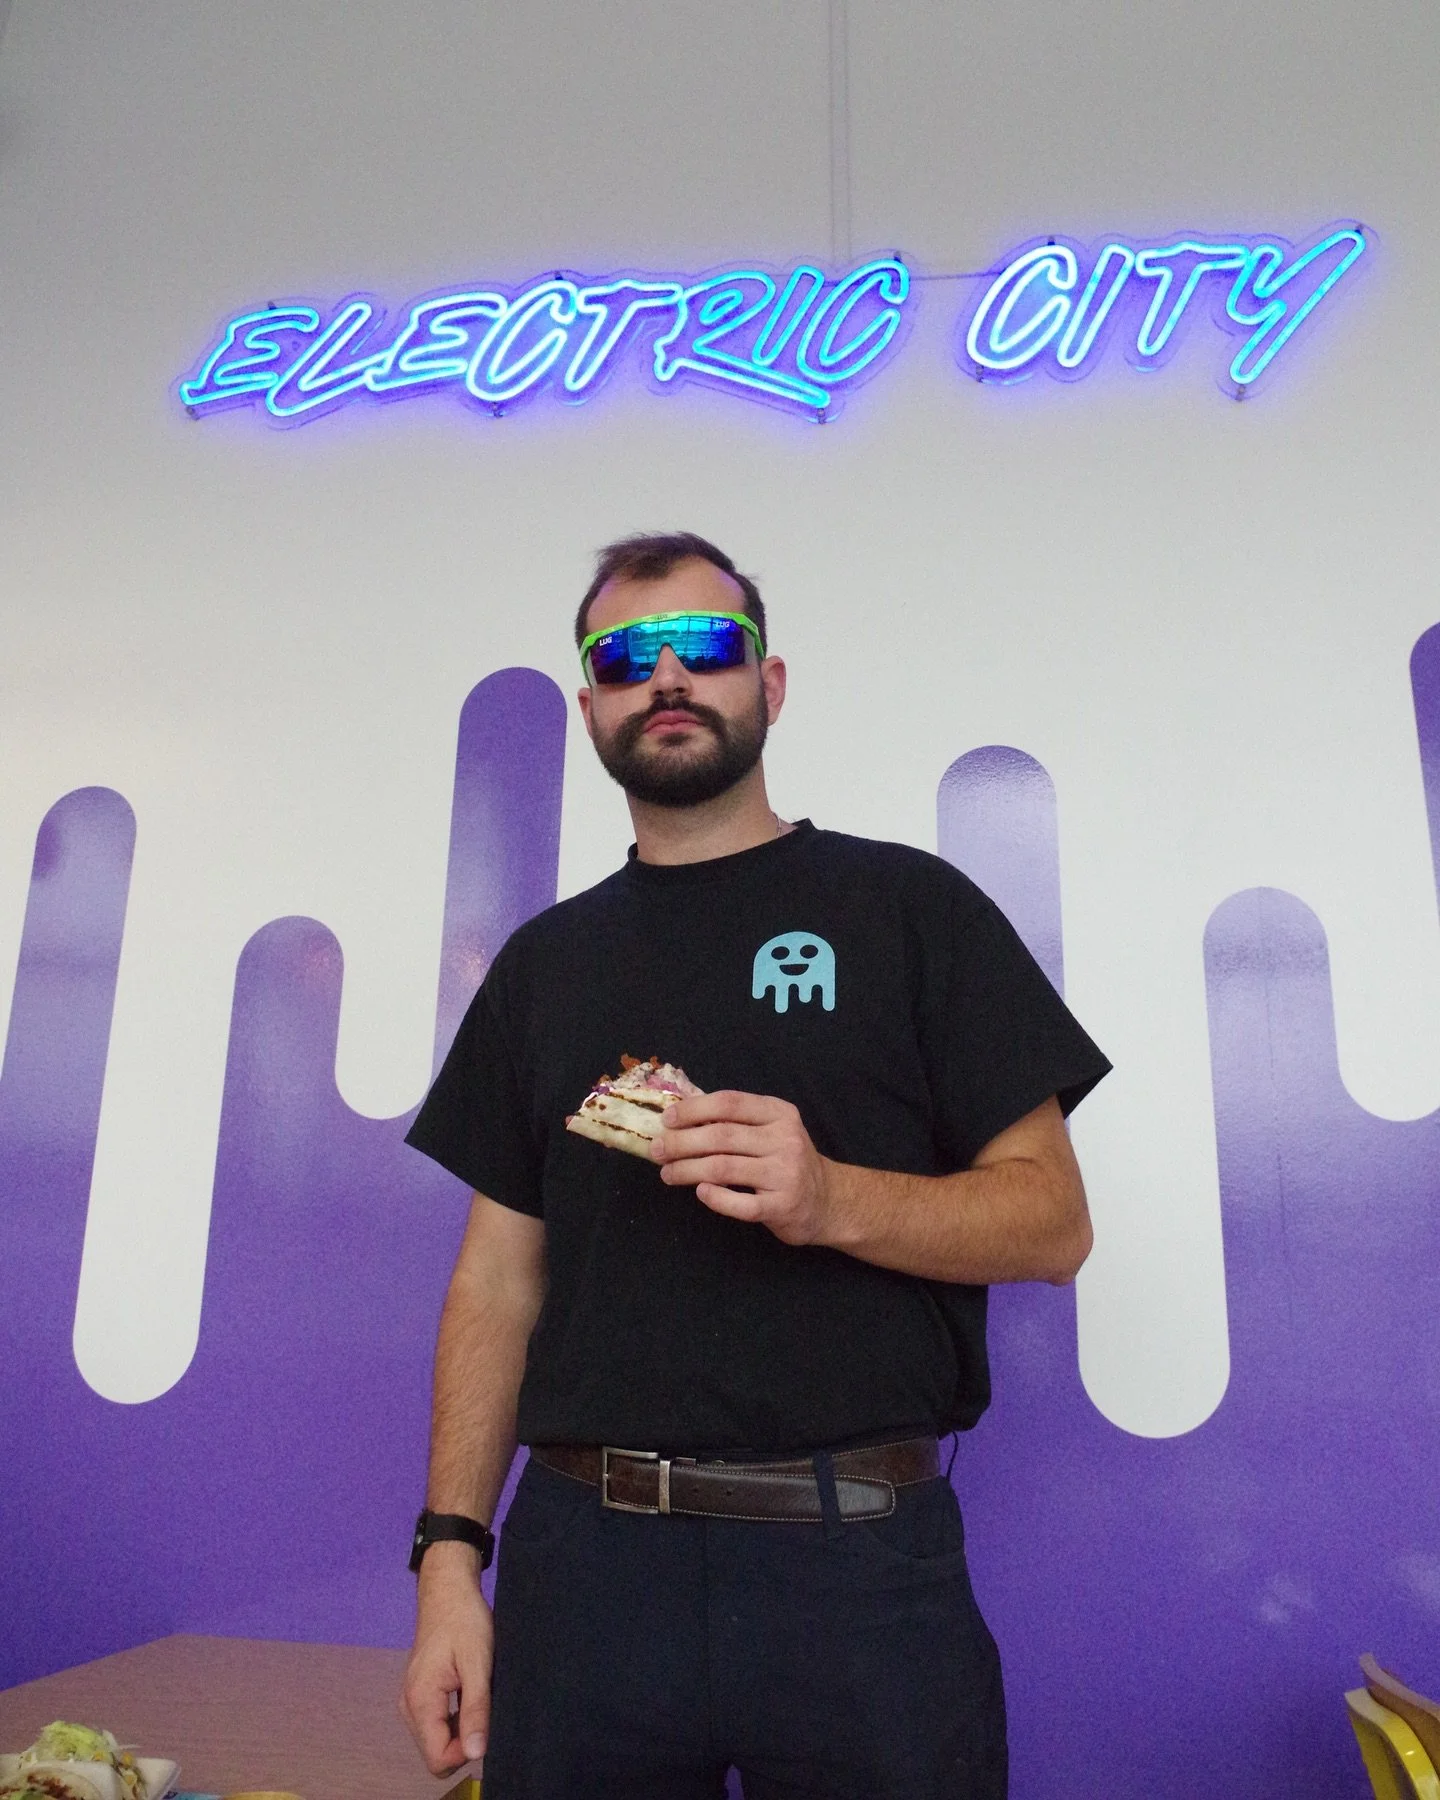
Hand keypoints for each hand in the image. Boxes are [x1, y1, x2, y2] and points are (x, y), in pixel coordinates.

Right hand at [399, 1543, 493, 1775]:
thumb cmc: (464, 1620)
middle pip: (435, 1752)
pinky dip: (455, 1720)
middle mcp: (409, 1706)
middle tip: (487, 1711)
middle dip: (463, 1744)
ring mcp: (412, 1700)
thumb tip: (476, 1754)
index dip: (465, 1753)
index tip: (487, 1728)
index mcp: (420, 1701)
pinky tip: (471, 1697)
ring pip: (436, 1739)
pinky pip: (435, 1723)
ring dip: (460, 1731)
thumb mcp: (478, 1662)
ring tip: (480, 1699)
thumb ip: (476, 1708)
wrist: (448, 1590)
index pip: (438, 1758)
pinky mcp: (419, 1693)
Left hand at [650, 1090, 832, 1244]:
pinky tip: (699, 1192)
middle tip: (657, 1150)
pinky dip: (715, 1198)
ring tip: (667, 1173)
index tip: (667, 1119)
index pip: (729, 1102)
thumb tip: (681, 1113)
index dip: (694, 1109)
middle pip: (721, 1135)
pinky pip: (740, 1204)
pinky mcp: (782, 1206)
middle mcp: (785, 1140)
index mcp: (779, 1113)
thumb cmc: (787, 1161)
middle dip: (681, 1142)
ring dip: (687, 1169)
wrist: (828, 1201)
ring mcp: (785, 1174)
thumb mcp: (772, 1130)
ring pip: (723, 1167)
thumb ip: (735, 1121)